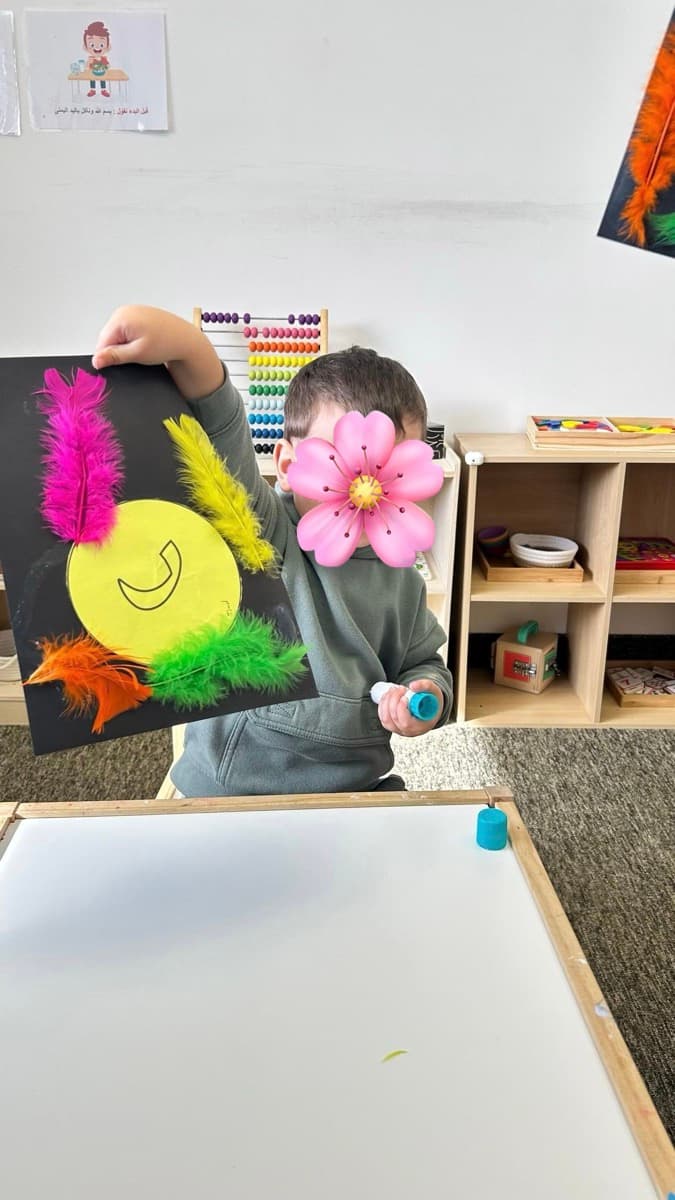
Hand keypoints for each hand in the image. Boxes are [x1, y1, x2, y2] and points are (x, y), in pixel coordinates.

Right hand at [92, 305, 223, 399]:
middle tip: (136, 356)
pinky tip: (146, 343)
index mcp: (121, 318)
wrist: (187, 339)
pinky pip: (127, 330)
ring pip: (118, 335)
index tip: (120, 365)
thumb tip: (96, 360)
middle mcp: (124, 311)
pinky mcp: (139, 315)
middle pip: (109, 337)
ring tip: (144, 349)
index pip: (102, 342)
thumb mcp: (137, 353)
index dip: (109, 357)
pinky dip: (133, 340)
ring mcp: (132, 311)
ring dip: (126, 345)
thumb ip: (114, 356)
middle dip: (118, 350)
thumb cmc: (167, 344)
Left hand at [376, 679, 443, 736]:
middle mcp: (408, 731)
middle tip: (401, 689)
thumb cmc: (433, 703)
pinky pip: (382, 717)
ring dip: (386, 701)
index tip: (405, 696)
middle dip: (394, 700)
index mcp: (420, 726)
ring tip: (394, 690)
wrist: (430, 709)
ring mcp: (398, 729)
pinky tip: (388, 695)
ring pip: (385, 718)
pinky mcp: (392, 725)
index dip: (402, 709)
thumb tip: (412, 686)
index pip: (406, 723)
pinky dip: (382, 704)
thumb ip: (426, 686)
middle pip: (393, 718)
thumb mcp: (434, 692)